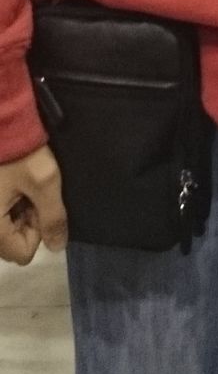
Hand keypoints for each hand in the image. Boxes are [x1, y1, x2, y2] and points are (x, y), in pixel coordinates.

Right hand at [0, 144, 67, 266]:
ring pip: (5, 228)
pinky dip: (8, 202)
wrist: (1, 120)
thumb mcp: (45, 182)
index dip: (38, 232)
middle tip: (33, 193)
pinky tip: (14, 182)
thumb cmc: (21, 152)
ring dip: (18, 212)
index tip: (40, 206)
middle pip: (11, 242)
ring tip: (24, 185)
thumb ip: (53, 217)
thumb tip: (57, 248)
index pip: (22, 253)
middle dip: (27, 222)